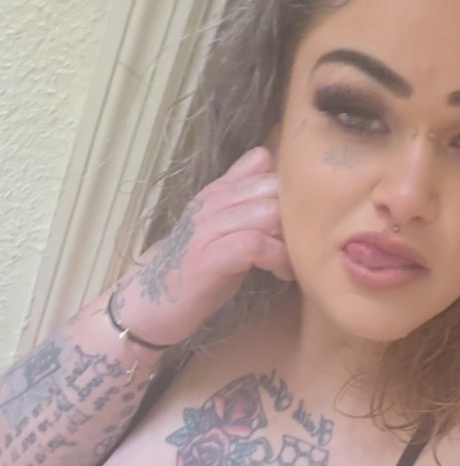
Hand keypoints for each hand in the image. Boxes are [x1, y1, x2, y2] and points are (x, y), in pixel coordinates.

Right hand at [119, 147, 293, 344]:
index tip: (302, 216)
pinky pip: (254, 244)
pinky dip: (276, 258)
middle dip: (299, 216)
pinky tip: (280, 274)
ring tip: (292, 262)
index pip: (263, 161)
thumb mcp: (224, 230)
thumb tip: (279, 182)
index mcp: (217, 192)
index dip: (291, 186)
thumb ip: (248, 206)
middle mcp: (212, 202)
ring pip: (267, 212)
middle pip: (273, 186)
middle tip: (304, 244)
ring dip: (290, 240)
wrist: (147, 304)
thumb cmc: (195, 270)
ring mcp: (207, 229)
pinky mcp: (207, 259)